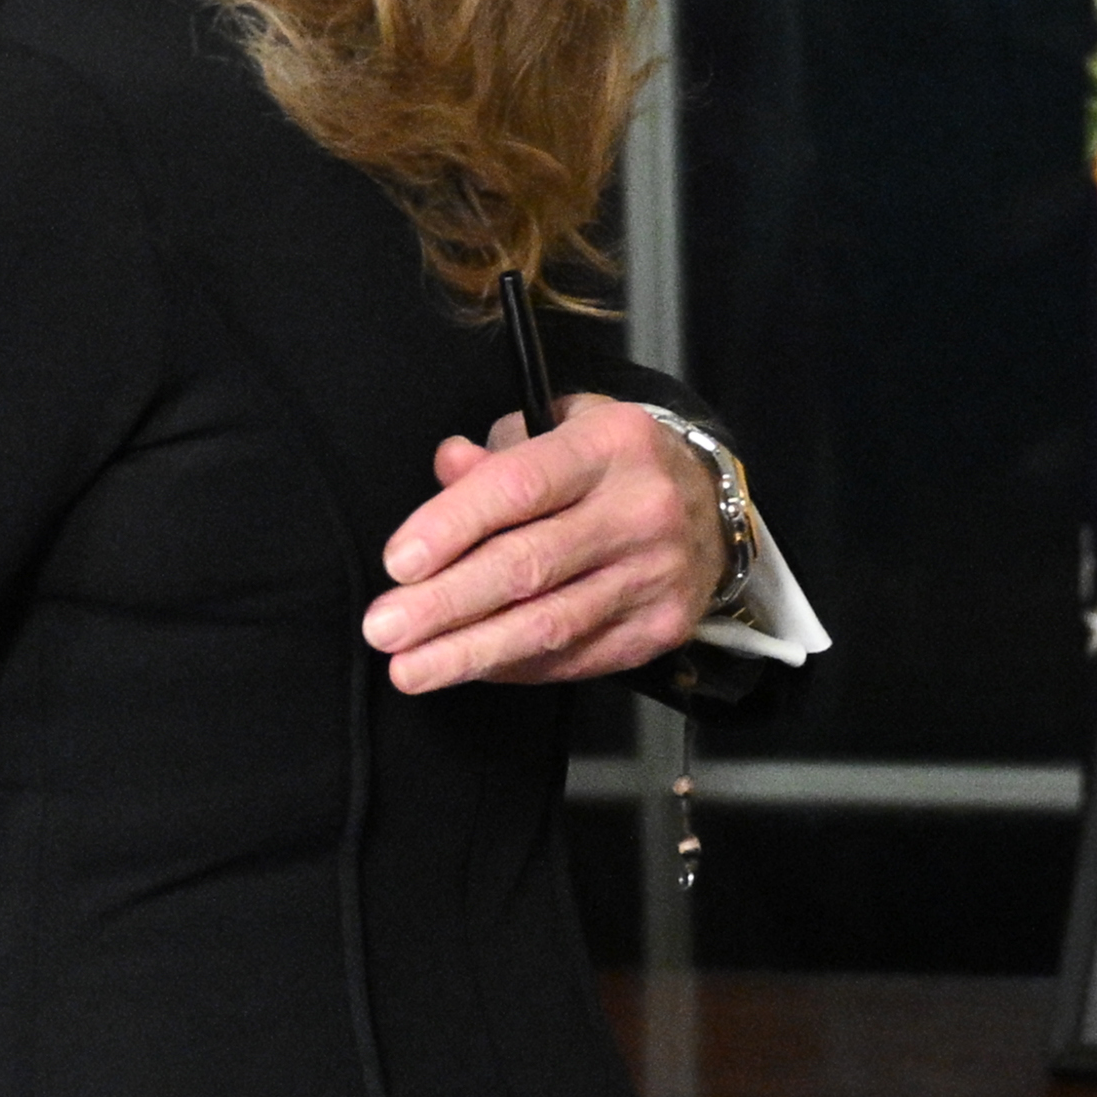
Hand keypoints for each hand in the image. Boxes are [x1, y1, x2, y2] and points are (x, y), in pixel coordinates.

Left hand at [362, 395, 724, 692]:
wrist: (712, 507)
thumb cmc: (615, 466)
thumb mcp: (565, 428)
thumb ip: (499, 453)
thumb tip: (447, 468)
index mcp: (610, 446)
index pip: (520, 487)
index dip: (452, 526)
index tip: (397, 562)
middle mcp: (640, 509)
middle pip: (528, 566)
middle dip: (446, 604)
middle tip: (384, 628)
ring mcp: (655, 575)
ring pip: (550, 625)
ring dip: (470, 653)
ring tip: (410, 668)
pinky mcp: (661, 628)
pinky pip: (575, 657)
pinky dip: (515, 667)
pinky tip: (470, 668)